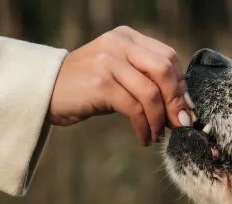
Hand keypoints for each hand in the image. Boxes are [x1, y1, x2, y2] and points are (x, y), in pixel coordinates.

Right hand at [47, 26, 190, 145]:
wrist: (47, 92)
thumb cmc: (90, 87)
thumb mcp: (120, 75)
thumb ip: (148, 81)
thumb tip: (183, 107)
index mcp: (128, 38)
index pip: (168, 57)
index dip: (181, 86)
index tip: (184, 109)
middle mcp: (118, 44)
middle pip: (164, 71)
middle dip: (176, 102)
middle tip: (179, 124)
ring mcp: (107, 62)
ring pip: (151, 93)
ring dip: (160, 120)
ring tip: (158, 134)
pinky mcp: (100, 84)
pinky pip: (134, 109)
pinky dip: (144, 127)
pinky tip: (143, 138)